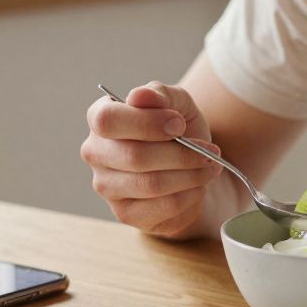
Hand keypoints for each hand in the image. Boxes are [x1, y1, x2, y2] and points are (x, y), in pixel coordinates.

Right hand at [81, 82, 222, 235]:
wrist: (190, 163)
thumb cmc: (177, 127)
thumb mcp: (176, 102)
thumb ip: (160, 94)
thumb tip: (139, 96)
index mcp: (100, 118)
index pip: (108, 121)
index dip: (147, 123)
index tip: (180, 124)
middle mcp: (95, 152)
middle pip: (134, 157)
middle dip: (181, 154)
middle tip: (210, 151)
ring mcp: (106, 186)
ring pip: (150, 184)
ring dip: (190, 175)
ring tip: (210, 166)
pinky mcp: (125, 213)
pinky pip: (162, 207)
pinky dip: (189, 195)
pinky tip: (198, 185)